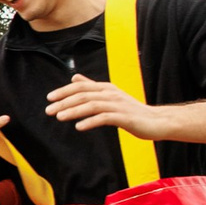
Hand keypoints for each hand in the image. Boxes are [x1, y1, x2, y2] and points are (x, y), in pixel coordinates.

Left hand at [44, 73, 161, 135]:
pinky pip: (105, 118)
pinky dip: (90, 121)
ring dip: (74, 111)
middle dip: (64, 102)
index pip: (81, 86)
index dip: (64, 91)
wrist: (157, 121)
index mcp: (106, 88)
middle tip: (48, 111)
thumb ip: (92, 87)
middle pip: (83, 95)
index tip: (49, 98)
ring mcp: (118, 105)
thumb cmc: (132, 111)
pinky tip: (79, 127)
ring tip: (59, 117)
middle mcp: (111, 94)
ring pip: (92, 105)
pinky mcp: (125, 117)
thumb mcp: (111, 96)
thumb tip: (74, 77)